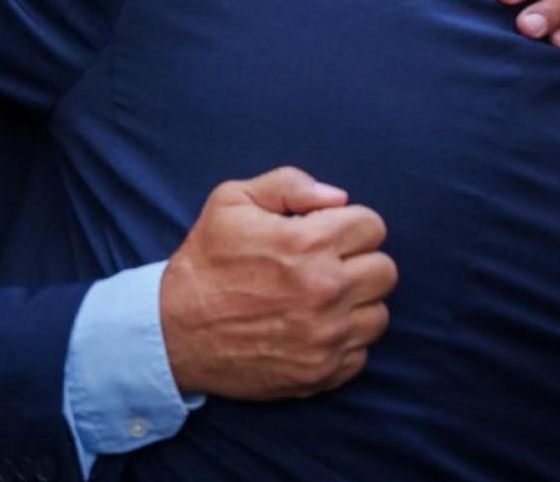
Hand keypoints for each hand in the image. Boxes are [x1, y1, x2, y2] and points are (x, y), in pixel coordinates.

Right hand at [159, 166, 397, 398]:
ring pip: (379, 313)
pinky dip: (343, 341)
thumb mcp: (230, 201)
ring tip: (318, 299)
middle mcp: (325, 291)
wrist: (174, 331)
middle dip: (357, 261)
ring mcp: (327, 337)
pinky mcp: (322, 373)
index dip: (347, 225)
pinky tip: (311, 329)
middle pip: (385, 270)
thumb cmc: (205, 261)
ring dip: (355, 304)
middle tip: (323, 265)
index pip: (373, 226)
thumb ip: (289, 185)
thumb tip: (338, 198)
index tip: (323, 234)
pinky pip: (362, 352)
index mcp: (307, 244)